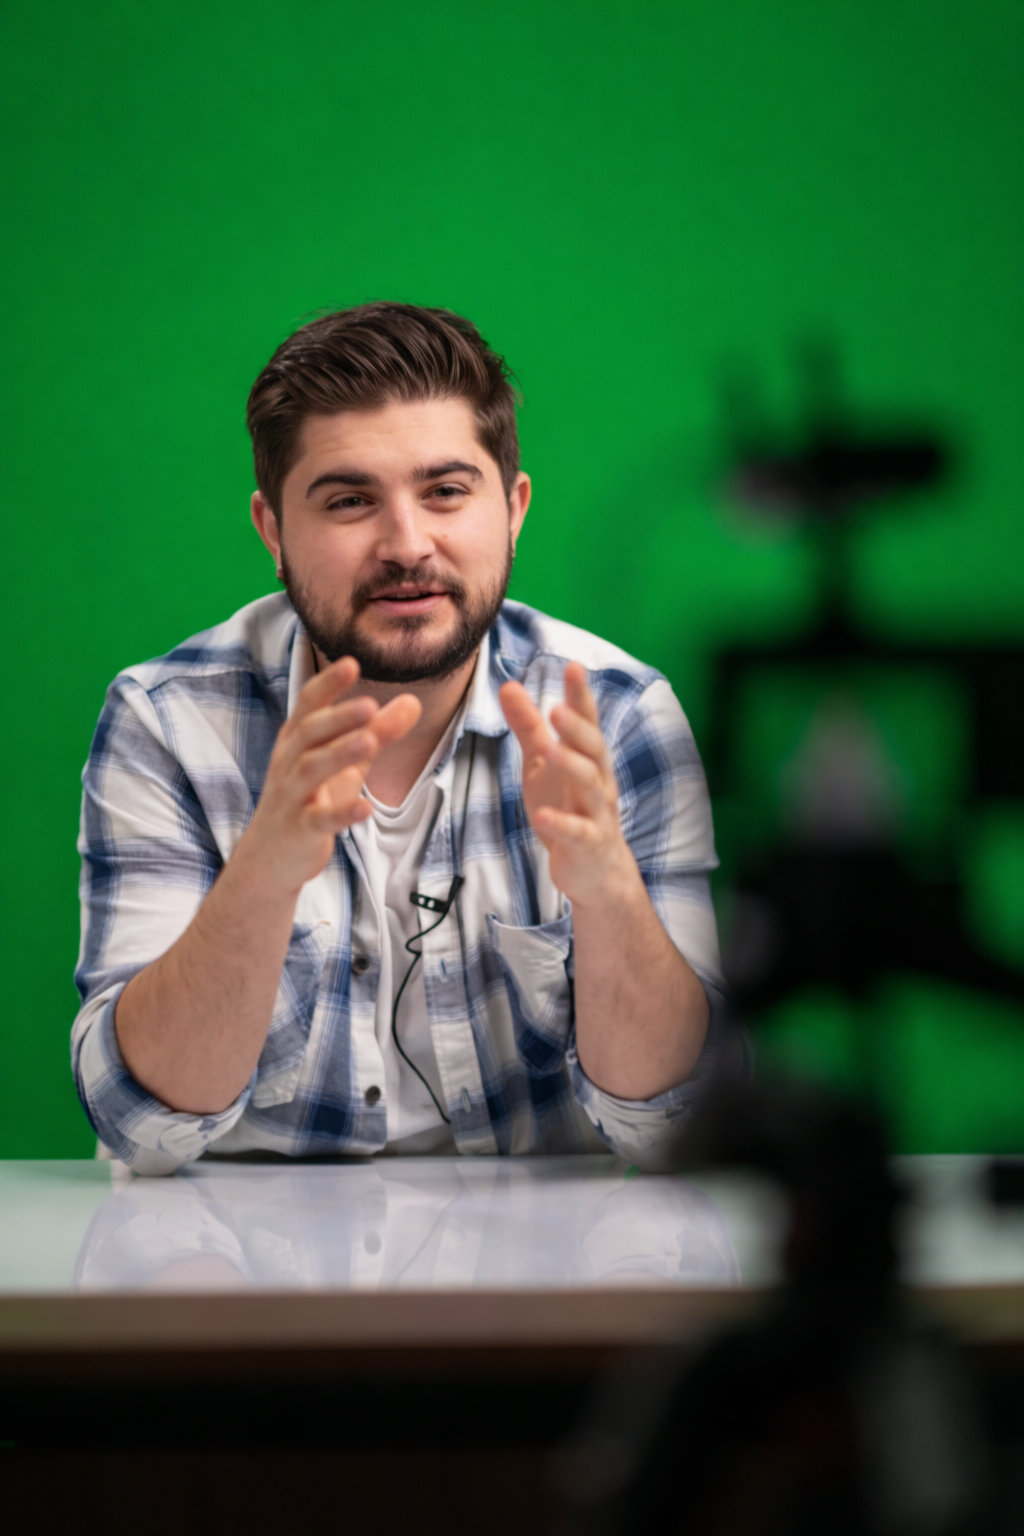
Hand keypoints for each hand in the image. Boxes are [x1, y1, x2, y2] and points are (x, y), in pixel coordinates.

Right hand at [242, 657, 420, 894]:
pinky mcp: (300, 830)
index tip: (351, 663)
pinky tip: (364, 808)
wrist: (270, 856)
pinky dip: (341, 813)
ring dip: (339, 754)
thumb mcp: (346, 762)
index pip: (309, 704)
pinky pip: (319, 820)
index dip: (329, 684)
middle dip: (338, 718)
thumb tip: (414, 702)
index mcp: (298, 740)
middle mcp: (290, 762)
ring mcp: (292, 797)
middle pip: (309, 733)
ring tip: (369, 741)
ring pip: (311, 770)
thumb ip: (379, 732)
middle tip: (370, 704)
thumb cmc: (311, 797)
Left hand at [499, 662, 637, 908]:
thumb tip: (508, 685)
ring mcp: (597, 812)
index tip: (575, 667)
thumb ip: (528, 727)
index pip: (587, 721)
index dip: (581, 696)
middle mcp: (599, 779)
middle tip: (556, 709)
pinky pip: (578, 832)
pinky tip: (544, 816)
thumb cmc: (569, 806)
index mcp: (588, 757)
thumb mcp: (543, 763)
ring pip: (591, 785)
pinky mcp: (589, 843)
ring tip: (551, 750)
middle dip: (578, 728)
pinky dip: (562, 824)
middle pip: (594, 749)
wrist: (596, 869)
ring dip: (572, 766)